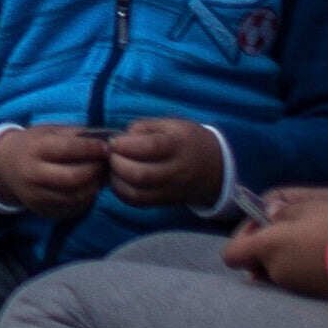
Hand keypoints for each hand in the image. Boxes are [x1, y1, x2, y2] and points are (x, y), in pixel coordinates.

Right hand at [0, 124, 109, 217]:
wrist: (6, 167)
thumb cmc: (35, 144)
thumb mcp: (50, 131)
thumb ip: (77, 135)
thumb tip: (108, 140)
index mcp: (35, 149)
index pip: (68, 149)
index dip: (91, 148)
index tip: (107, 147)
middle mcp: (33, 175)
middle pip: (74, 178)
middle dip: (95, 171)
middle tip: (104, 164)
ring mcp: (37, 196)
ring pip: (77, 197)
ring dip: (95, 187)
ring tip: (99, 177)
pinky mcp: (43, 211)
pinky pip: (73, 209)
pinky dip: (87, 199)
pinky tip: (88, 188)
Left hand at [104, 117, 228, 209]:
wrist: (217, 168)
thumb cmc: (189, 140)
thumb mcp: (172, 124)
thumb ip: (145, 127)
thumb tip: (122, 138)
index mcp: (178, 146)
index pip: (149, 148)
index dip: (124, 145)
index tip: (113, 142)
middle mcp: (176, 171)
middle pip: (139, 175)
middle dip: (116, 164)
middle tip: (110, 155)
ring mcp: (171, 190)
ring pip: (136, 193)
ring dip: (116, 180)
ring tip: (113, 167)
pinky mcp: (165, 202)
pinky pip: (138, 203)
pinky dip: (121, 193)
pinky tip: (119, 180)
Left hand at [226, 185, 327, 298]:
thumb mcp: (309, 207)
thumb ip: (282, 211)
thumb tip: (267, 215)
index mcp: (268, 248)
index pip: (231, 254)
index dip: (242, 237)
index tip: (262, 223)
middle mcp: (276, 271)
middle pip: (255, 262)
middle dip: (265, 246)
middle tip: (288, 230)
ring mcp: (295, 287)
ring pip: (277, 271)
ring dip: (284, 257)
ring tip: (309, 241)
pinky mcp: (313, 295)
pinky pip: (296, 281)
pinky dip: (301, 268)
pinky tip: (321, 255)